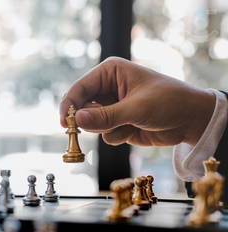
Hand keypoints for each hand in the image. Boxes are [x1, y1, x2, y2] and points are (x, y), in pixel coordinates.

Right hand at [59, 57, 215, 146]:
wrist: (190, 120)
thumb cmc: (168, 102)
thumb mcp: (136, 108)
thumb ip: (106, 116)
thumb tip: (77, 120)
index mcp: (110, 73)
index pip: (80, 88)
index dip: (70, 105)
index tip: (64, 123)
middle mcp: (107, 88)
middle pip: (82, 107)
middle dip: (87, 120)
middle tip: (88, 130)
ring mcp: (111, 107)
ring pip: (92, 123)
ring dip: (106, 129)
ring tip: (126, 125)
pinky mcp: (116, 123)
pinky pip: (104, 134)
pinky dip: (116, 136)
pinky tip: (132, 131)